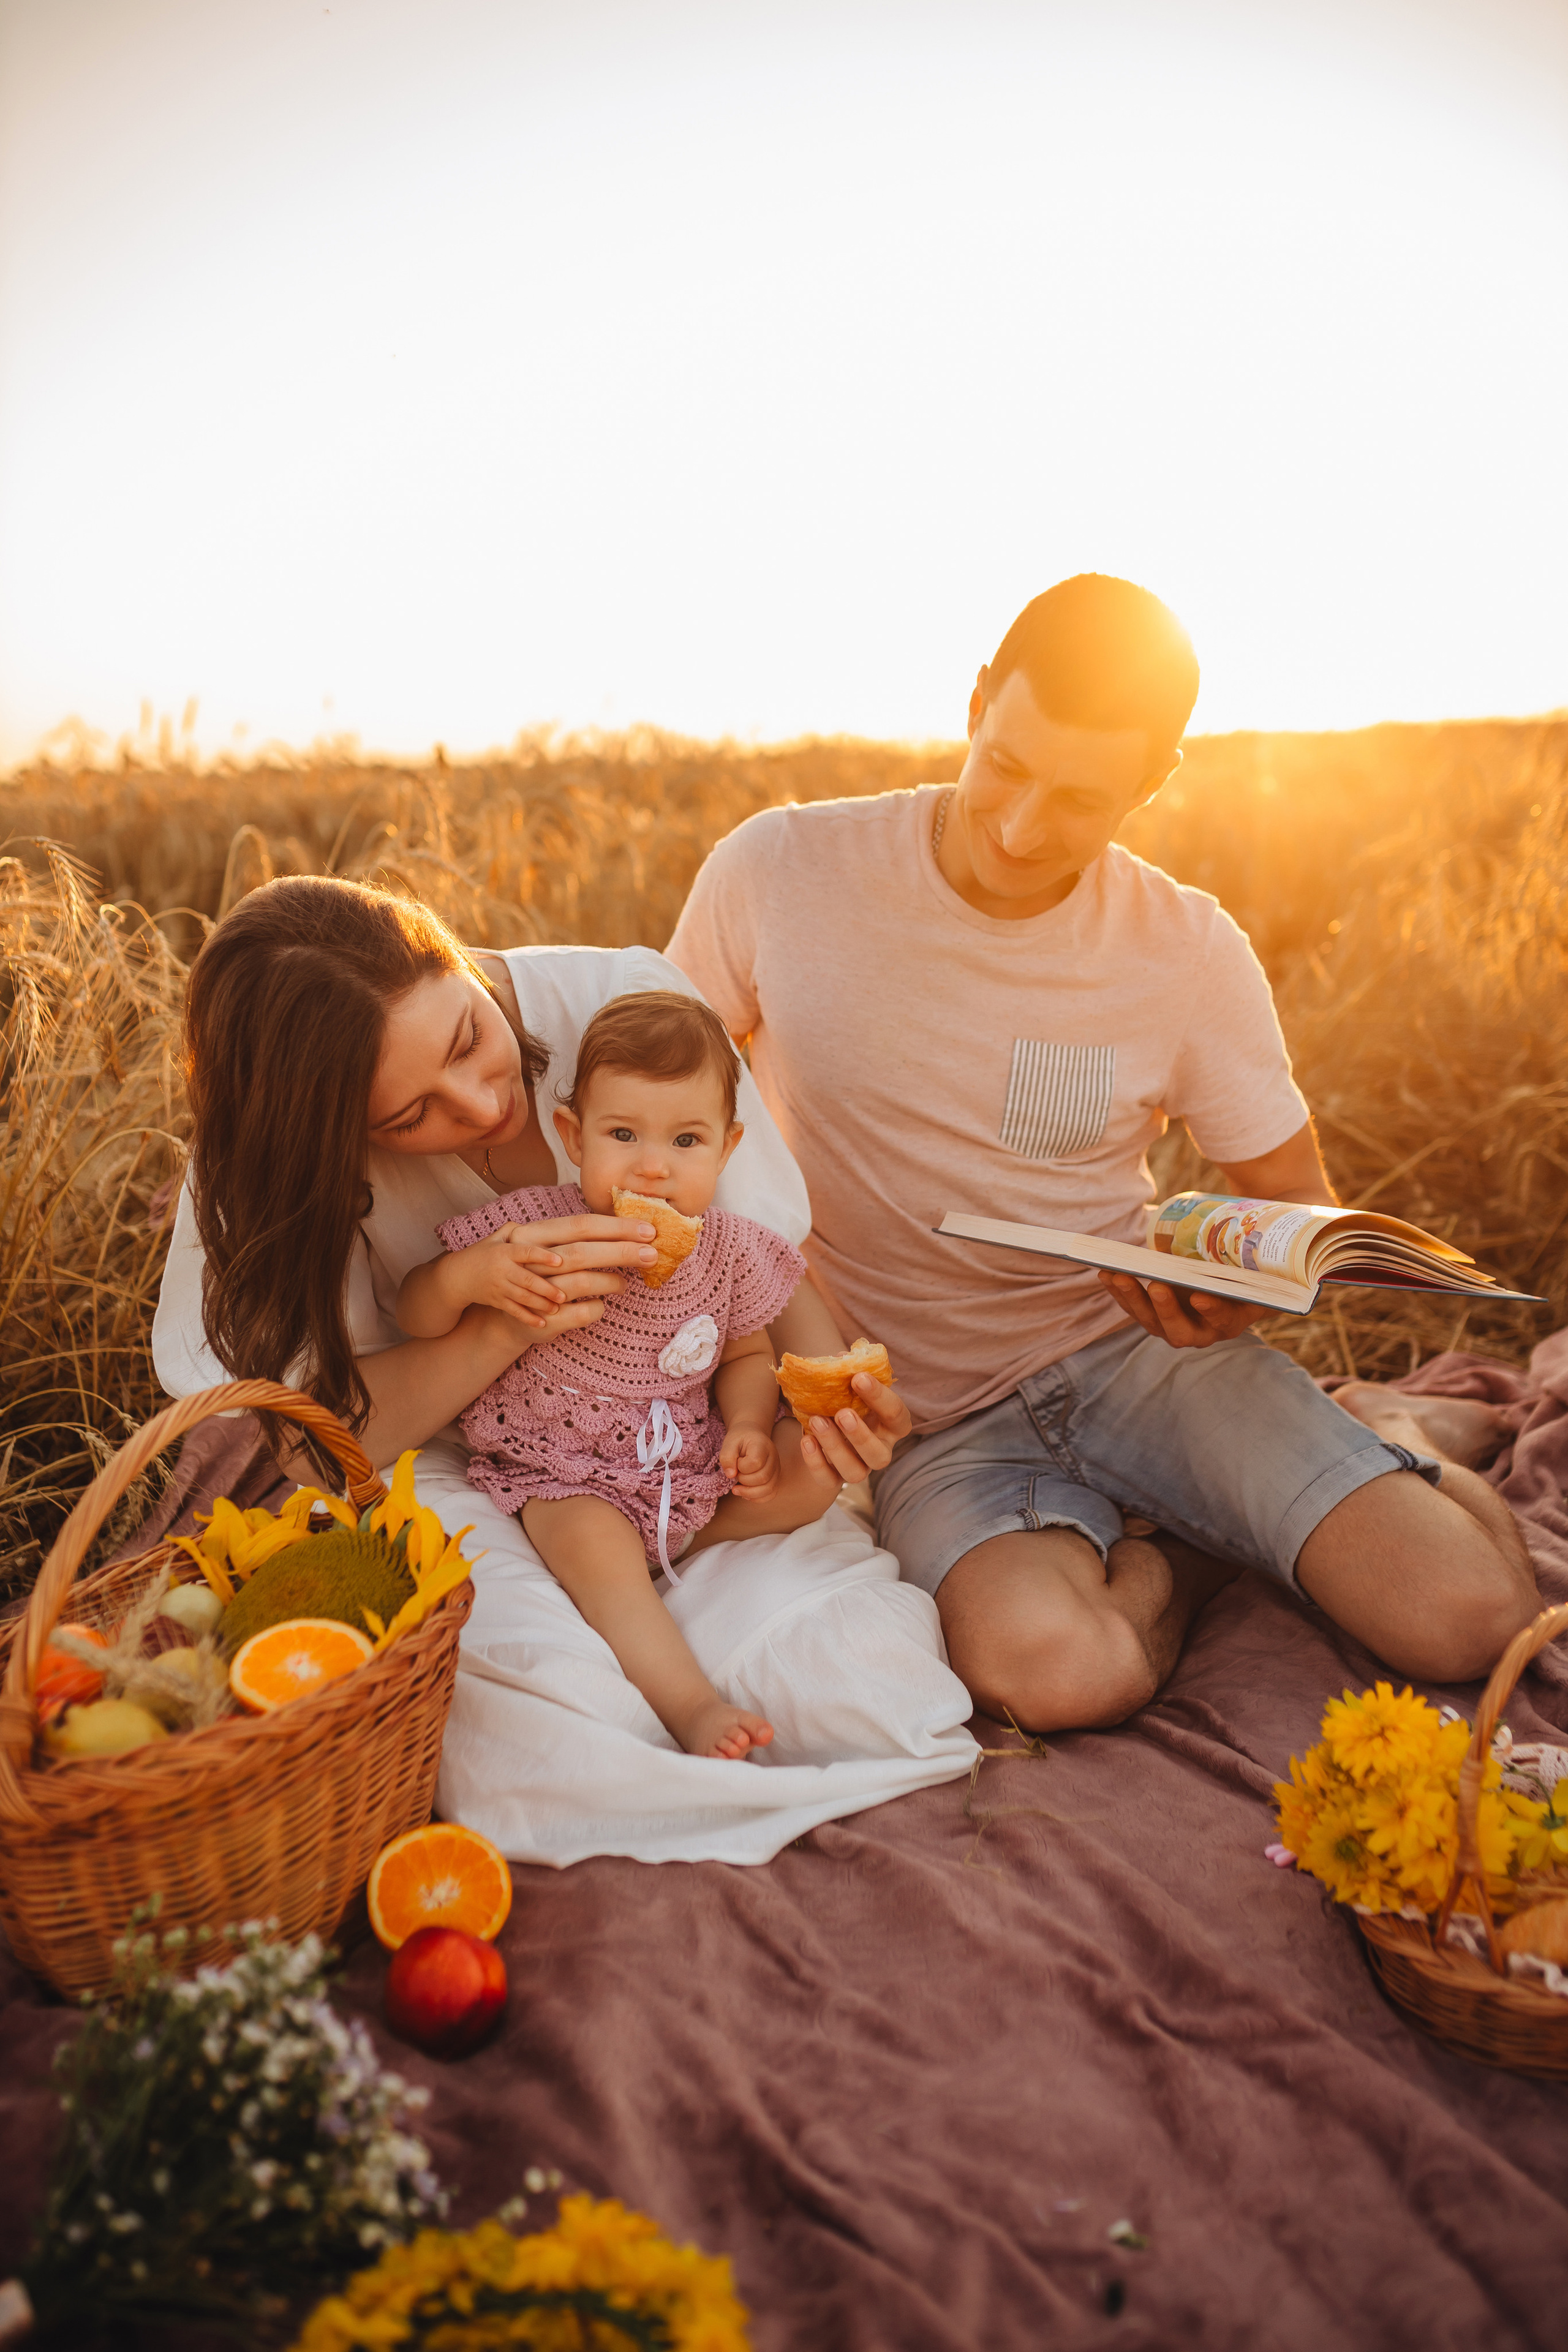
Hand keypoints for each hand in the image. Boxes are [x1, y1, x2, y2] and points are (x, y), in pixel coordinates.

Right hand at [452, 1225, 575, 1327]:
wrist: (457, 1276)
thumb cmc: (482, 1253)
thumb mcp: (495, 1237)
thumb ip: (514, 1230)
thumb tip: (538, 1226)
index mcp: (504, 1251)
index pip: (526, 1252)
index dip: (543, 1257)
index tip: (560, 1261)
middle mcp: (502, 1269)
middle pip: (527, 1280)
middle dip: (546, 1289)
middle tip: (564, 1295)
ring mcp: (498, 1287)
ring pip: (522, 1297)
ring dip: (540, 1304)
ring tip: (557, 1308)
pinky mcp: (496, 1301)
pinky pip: (514, 1311)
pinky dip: (527, 1318)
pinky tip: (542, 1323)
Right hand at [476, 1212, 658, 1329]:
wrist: (484, 1298)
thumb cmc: (525, 1267)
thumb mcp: (542, 1243)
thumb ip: (572, 1236)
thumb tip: (620, 1227)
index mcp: (534, 1233)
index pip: (581, 1225)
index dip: (615, 1227)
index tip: (648, 1229)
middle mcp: (529, 1256)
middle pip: (581, 1251)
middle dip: (620, 1251)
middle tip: (652, 1254)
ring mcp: (527, 1286)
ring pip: (574, 1281)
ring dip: (606, 1282)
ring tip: (626, 1283)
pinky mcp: (531, 1315)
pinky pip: (568, 1313)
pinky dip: (590, 1309)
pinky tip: (602, 1306)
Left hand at [719, 1422, 779, 1501]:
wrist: (751, 1436)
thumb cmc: (740, 1439)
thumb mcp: (730, 1442)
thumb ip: (727, 1456)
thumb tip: (730, 1475)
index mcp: (762, 1445)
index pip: (755, 1462)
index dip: (741, 1467)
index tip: (736, 1461)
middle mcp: (773, 1458)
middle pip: (763, 1478)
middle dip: (744, 1480)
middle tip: (736, 1474)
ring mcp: (776, 1469)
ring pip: (768, 1489)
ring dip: (749, 1492)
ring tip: (736, 1488)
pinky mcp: (775, 1479)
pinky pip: (770, 1494)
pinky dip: (757, 1498)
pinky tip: (745, 1493)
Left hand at [800, 1357, 912, 1482]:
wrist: (827, 1416)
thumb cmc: (847, 1395)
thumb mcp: (852, 1383)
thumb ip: (850, 1372)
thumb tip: (841, 1358)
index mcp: (892, 1425)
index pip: (896, 1414)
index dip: (880, 1396)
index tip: (858, 1377)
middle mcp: (881, 1449)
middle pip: (879, 1455)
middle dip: (861, 1436)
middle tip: (842, 1413)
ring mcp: (859, 1467)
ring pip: (855, 1472)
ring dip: (835, 1447)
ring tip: (816, 1421)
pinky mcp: (835, 1478)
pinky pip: (828, 1481)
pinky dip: (816, 1463)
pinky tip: (805, 1440)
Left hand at [1096, 1268, 1268, 1349]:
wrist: (1229, 1293)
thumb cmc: (1239, 1278)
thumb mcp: (1245, 1272)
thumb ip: (1238, 1264)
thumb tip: (1230, 1233)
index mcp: (1230, 1321)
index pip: (1223, 1320)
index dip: (1212, 1311)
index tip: (1201, 1297)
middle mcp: (1202, 1333)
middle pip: (1180, 1331)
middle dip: (1166, 1309)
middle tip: (1157, 1285)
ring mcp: (1175, 1330)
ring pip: (1152, 1323)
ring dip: (1133, 1299)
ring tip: (1118, 1275)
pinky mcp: (1155, 1322)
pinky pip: (1135, 1311)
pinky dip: (1120, 1293)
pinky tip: (1106, 1274)